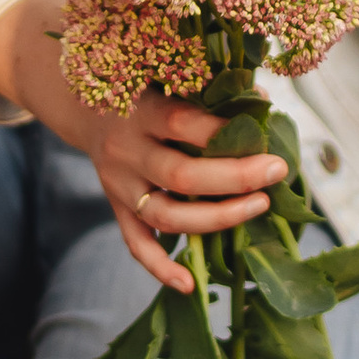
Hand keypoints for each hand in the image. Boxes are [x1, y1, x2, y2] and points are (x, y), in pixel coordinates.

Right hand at [0, 0, 274, 290]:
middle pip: (180, 176)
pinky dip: (161, 268)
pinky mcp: (116, 207)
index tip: (266, 134)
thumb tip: (263, 104)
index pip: (182, 124)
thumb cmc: (142, 84)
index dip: (224, 132)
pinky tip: (190, 284)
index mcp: (140, 110)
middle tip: (276, 171)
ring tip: (259, 207)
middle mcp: (126, 150)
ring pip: (166, 216)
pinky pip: (136, 244)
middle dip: (234, 178)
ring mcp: (118, 184)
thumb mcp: (166, 73)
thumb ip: (209, 88)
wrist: (82, 100)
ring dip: (216, 219)